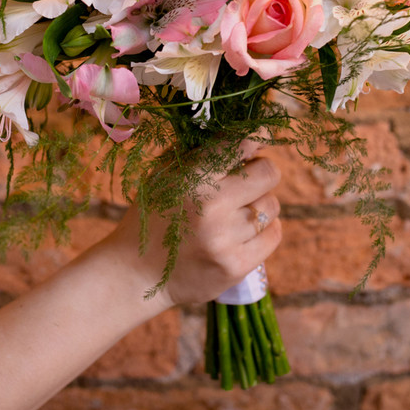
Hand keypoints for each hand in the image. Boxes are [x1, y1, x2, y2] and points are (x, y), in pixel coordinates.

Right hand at [102, 148, 282, 308]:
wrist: (135, 275)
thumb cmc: (152, 216)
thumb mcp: (163, 175)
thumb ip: (199, 152)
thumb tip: (245, 135)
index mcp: (191, 178)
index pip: (241, 143)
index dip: (258, 134)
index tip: (261, 134)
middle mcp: (211, 206)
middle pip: (269, 173)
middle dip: (262, 171)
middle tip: (248, 179)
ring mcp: (225, 239)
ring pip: (272, 205)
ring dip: (259, 204)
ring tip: (237, 211)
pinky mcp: (235, 266)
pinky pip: (273, 235)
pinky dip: (265, 229)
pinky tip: (246, 231)